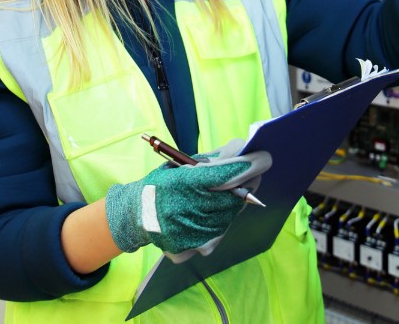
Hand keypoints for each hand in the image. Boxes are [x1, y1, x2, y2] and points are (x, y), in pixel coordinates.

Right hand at [104, 139, 270, 258]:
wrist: (134, 216)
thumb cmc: (161, 185)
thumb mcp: (181, 165)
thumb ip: (212, 159)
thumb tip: (241, 148)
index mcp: (180, 185)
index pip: (223, 176)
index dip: (247, 166)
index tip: (264, 157)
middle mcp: (184, 211)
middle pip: (232, 198)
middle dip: (247, 183)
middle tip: (254, 172)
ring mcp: (188, 233)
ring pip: (228, 216)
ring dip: (234, 203)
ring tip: (227, 192)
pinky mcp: (189, 249)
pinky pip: (218, 233)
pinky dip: (220, 220)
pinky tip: (211, 212)